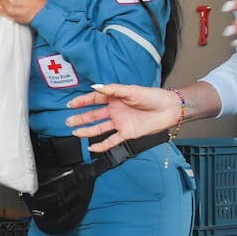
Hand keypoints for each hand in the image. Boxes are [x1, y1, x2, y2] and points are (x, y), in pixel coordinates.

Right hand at [65, 84, 180, 152]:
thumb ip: (113, 90)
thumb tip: (95, 87)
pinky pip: (112, 141)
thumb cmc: (152, 96)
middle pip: (94, 115)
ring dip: (87, 130)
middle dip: (80, 118)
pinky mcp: (127, 134)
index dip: (82, 101)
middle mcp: (115, 111)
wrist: (168, 109)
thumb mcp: (131, 90)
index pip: (94, 100)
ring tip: (75, 132)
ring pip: (99, 128)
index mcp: (115, 98)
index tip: (71, 104)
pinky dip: (102, 145)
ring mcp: (120, 123)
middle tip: (68, 121)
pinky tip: (92, 147)